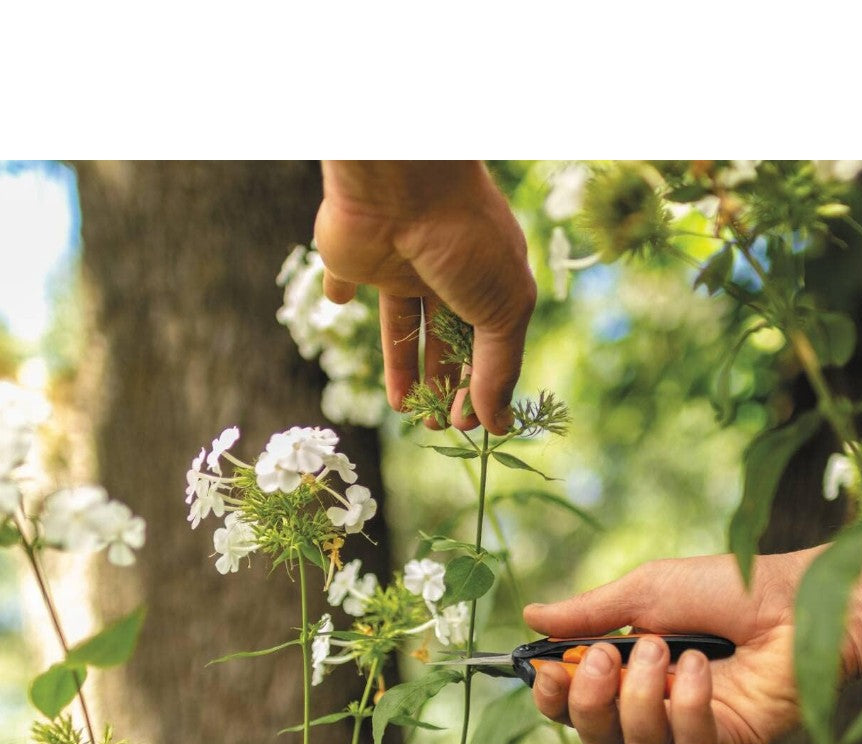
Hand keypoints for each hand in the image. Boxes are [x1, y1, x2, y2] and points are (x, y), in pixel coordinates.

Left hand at [314, 161, 535, 433]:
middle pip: (446, 340)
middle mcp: (446, 273)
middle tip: (437, 425)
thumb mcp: (502, 310)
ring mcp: (399, 264)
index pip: (488, 344)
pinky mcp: (354, 258)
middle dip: (445, 383)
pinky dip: (341, 291)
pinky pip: (345, 278)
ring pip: (401, 325)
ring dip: (402, 367)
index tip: (468, 425)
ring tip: (404, 409)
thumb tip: (498, 424)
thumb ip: (499, 369)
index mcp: (490, 280)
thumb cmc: (466, 240)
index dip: (479, 386)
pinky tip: (340, 302)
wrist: (402, 180)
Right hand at [523, 551, 811, 743]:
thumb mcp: (646, 590)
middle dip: (589, 701)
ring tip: (665, 646)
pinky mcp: (726, 742)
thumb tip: (531, 615)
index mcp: (627, 669)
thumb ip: (589, 612)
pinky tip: (703, 665)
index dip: (552, 695)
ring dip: (641, 696)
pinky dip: (687, 702)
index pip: (572, 702)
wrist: (797, 597)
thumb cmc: (725, 587)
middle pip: (595, 737)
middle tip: (606, 656)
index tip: (548, 668)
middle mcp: (653, 705)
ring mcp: (689, 728)